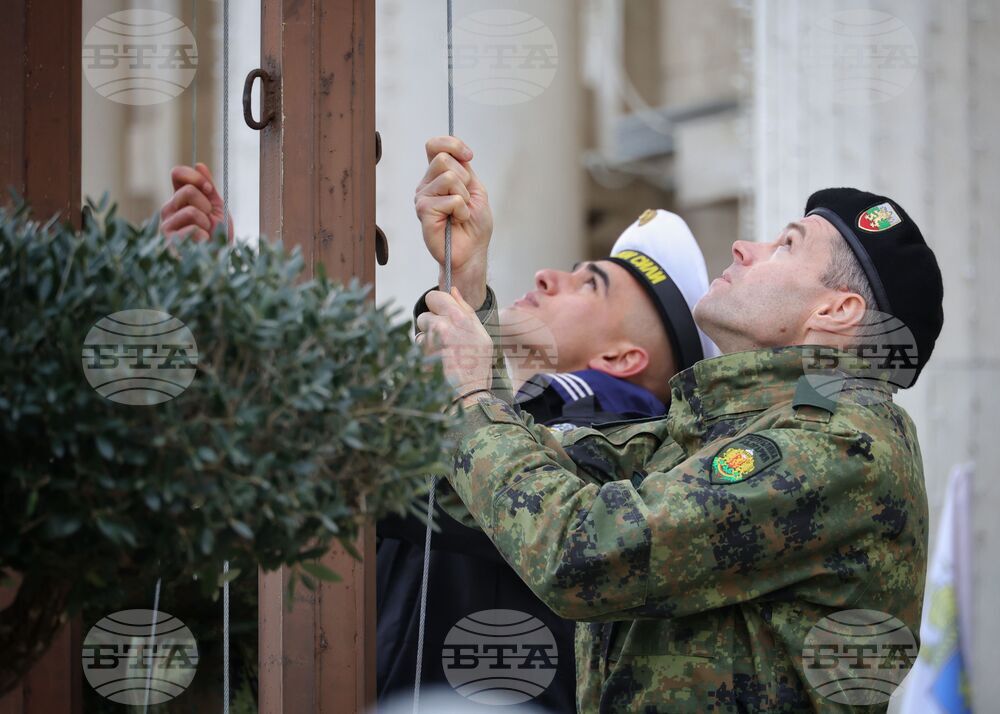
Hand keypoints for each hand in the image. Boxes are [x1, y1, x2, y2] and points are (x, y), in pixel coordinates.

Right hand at [160, 163, 233, 242]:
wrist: (217, 261)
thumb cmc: (218, 237)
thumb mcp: (217, 209)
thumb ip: (208, 188)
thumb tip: (199, 164)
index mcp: (179, 199)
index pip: (178, 174)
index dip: (195, 177)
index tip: (209, 190)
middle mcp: (169, 209)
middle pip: (187, 191)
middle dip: (206, 206)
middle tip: (209, 221)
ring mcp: (165, 225)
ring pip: (191, 211)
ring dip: (206, 224)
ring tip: (205, 235)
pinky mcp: (168, 242)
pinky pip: (192, 229)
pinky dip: (203, 237)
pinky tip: (200, 245)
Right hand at [415, 137, 492, 307]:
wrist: (472, 251)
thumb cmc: (473, 224)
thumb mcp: (475, 190)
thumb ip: (464, 169)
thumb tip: (458, 152)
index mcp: (438, 176)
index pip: (434, 145)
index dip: (453, 144)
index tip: (469, 156)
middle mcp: (427, 184)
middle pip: (443, 159)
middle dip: (464, 179)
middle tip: (465, 199)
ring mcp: (423, 197)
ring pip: (448, 177)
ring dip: (464, 196)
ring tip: (461, 212)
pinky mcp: (423, 211)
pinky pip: (451, 199)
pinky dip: (462, 210)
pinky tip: (457, 221)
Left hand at [416, 287, 493, 394]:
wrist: (469, 392)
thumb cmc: (478, 365)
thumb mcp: (481, 333)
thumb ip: (465, 309)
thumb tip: (453, 290)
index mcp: (458, 317)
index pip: (434, 296)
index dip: (436, 304)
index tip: (441, 312)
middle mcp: (442, 326)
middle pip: (424, 315)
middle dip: (431, 324)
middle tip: (444, 338)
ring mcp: (429, 342)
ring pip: (420, 333)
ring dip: (427, 341)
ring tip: (442, 353)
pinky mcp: (420, 356)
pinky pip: (418, 349)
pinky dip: (424, 354)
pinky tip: (437, 362)